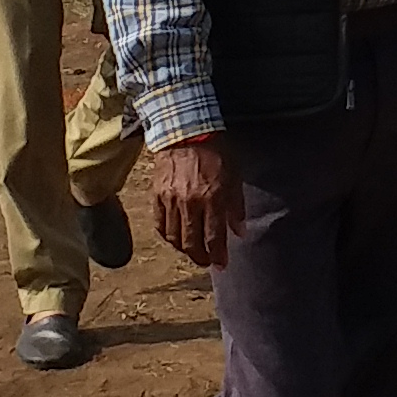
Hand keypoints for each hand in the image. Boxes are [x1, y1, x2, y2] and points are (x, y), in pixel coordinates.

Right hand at [150, 134, 242, 268]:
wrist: (186, 131)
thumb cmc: (217, 152)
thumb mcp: (235, 176)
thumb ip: (236, 206)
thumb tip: (240, 232)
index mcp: (213, 198)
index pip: (213, 237)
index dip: (217, 255)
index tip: (222, 265)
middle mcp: (190, 203)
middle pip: (191, 243)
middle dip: (201, 257)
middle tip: (207, 262)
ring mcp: (170, 200)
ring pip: (173, 237)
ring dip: (184, 249)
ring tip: (192, 251)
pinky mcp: (156, 196)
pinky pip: (159, 224)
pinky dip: (167, 236)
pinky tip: (175, 238)